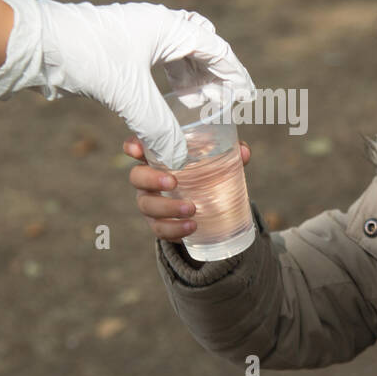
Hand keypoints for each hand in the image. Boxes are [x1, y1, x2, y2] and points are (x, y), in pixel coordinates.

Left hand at [0, 0, 254, 169]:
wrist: (39, 43)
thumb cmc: (86, 58)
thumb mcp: (128, 96)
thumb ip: (158, 128)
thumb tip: (177, 160)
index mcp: (168, 27)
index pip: (215, 51)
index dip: (234, 76)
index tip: (247, 100)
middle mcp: (158, 25)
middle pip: (201, 48)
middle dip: (215, 78)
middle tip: (222, 105)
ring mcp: (139, 32)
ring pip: (179, 54)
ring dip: (193, 80)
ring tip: (198, 107)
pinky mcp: (122, 45)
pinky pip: (160, 60)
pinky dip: (171, 80)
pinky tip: (169, 100)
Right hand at [124, 135, 251, 242]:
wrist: (205, 206)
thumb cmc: (204, 173)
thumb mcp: (216, 161)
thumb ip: (229, 154)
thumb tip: (243, 152)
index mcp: (158, 157)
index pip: (137, 147)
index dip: (132, 146)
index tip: (137, 149)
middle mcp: (148, 178)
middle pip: (137, 176)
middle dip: (151, 179)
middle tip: (173, 182)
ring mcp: (150, 202)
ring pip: (147, 205)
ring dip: (167, 208)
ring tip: (192, 210)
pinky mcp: (158, 223)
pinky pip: (159, 229)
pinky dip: (174, 229)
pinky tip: (191, 227)